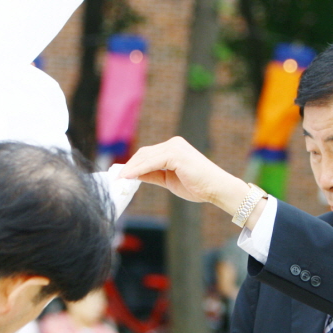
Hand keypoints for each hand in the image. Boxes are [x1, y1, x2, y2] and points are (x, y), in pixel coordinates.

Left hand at [120, 136, 244, 211]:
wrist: (217, 189)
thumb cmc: (198, 186)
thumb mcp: (169, 180)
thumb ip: (153, 175)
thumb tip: (134, 175)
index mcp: (173, 148)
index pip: (147, 154)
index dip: (132, 164)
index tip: (120, 175)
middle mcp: (174, 143)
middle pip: (144, 153)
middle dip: (129, 165)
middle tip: (116, 178)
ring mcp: (175, 147)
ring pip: (146, 157)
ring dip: (131, 168)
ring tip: (120, 179)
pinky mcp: (176, 154)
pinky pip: (152, 162)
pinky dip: (139, 169)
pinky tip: (130, 176)